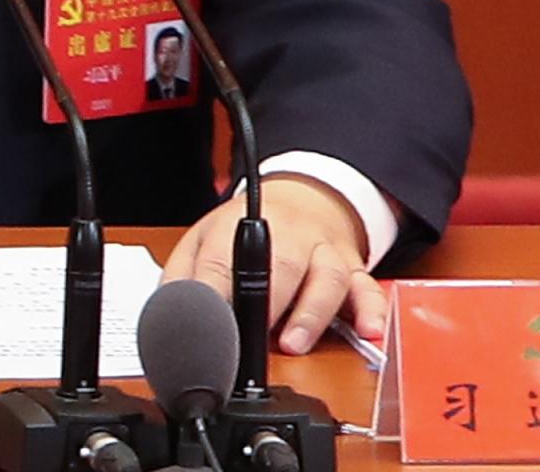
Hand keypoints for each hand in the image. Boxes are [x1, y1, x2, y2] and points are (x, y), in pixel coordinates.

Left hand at [162, 176, 386, 356]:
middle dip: (267, 302)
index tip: (205, 325)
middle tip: (251, 338)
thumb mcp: (205, 239)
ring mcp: (325, 253)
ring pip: (327, 276)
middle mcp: (289, 237)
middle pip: (282, 263)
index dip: (213, 293)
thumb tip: (167, 315)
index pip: (222, 260)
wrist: (304, 196)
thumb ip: (183, 276)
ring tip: (293, 344)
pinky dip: (372, 311)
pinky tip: (368, 331)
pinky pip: (370, 290)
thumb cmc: (250, 228)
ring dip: (311, 314)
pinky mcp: (355, 271)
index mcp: (240, 227)